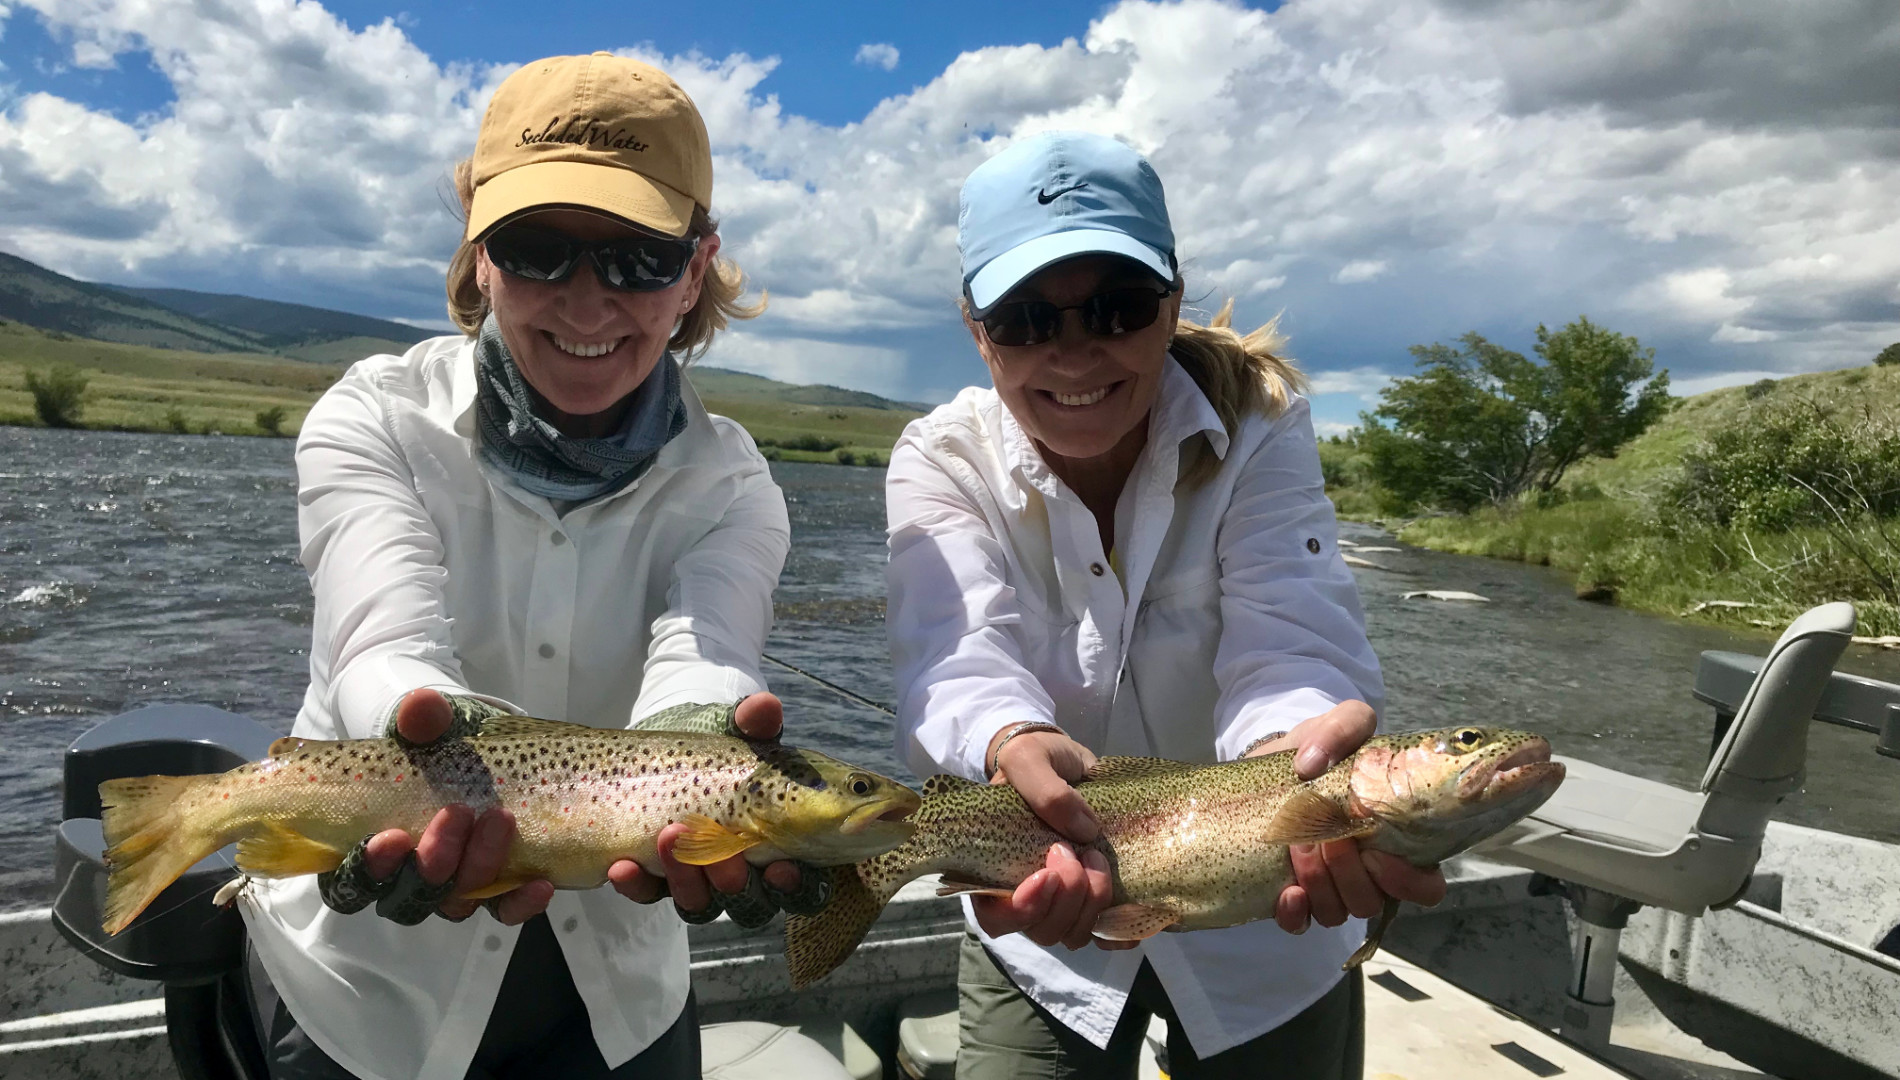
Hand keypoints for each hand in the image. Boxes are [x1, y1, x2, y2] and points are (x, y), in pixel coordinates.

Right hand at [357, 689, 553, 924]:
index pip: (352, 883)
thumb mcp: (432, 730)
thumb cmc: (442, 748)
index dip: (367, 870)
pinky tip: (540, 883)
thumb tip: (420, 707)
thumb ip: (422, 721)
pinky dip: (519, 902)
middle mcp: (410, 877)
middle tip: (459, 813)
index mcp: (375, 848)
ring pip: (455, 903)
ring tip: (501, 822)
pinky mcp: (495, 888)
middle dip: (433, 861)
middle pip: (408, 897)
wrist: (486, 754)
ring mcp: (453, 886)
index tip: (391, 836)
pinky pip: (503, 909)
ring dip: (478, 867)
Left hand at [607, 693, 812, 915]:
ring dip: (686, 880)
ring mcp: (701, 880)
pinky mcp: (659, 879)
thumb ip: (754, 726)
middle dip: (735, 882)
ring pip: (701, 903)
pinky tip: (621, 866)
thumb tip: (765, 706)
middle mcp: (746, 874)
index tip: (780, 867)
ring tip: (669, 836)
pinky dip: (637, 885)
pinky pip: (650, 895)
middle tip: (723, 856)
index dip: (796, 885)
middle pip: (751, 903)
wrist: (663, 751)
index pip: (803, 885)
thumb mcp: (735, 734)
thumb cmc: (717, 748)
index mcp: (782, 846)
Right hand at [970, 728, 1126, 949]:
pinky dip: (1121, 929)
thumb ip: (1045, 791)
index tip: (1047, 874)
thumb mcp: (1028, 760)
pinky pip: (1106, 931)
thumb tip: (1084, 831)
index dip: (1022, 910)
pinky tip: (1132, 910)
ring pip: (1075, 934)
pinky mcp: (1093, 895)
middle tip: (1079, 852)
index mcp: (994, 871)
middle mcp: (1027, 894)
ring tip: (1098, 856)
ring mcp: (1062, 900)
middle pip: (1043, 931)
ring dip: (1094, 902)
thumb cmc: (1034, 761)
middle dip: (1068, 899)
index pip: (996, 918)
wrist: (1065, 761)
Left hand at [1248, 701, 1447, 931]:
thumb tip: (1312, 765)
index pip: (1426, 887)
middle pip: (1372, 901)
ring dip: (1319, 882)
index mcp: (1396, 842)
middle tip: (1327, 836)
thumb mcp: (1338, 726)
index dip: (1408, 882)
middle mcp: (1368, 875)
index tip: (1377, 853)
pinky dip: (1294, 913)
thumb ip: (1343, 727)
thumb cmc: (1320, 751)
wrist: (1273, 768)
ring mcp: (1330, 890)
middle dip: (1349, 872)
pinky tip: (1286, 891)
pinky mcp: (1294, 898)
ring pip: (1338, 913)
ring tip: (1298, 843)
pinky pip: (1299, 924)